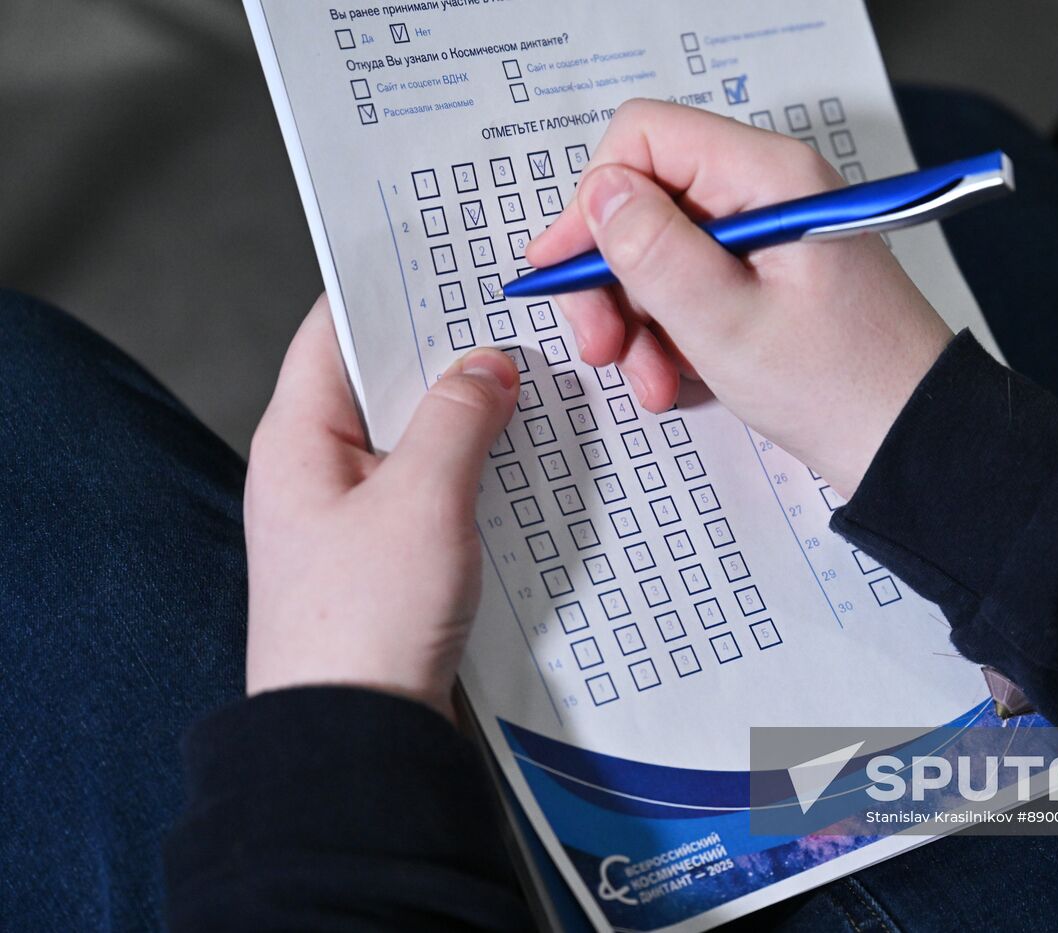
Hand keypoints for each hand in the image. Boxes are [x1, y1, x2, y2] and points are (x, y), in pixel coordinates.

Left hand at [243, 297, 519, 719]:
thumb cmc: (367, 621)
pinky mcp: (386, 556)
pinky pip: (430, 487)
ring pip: (412, 436)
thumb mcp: (422, 499)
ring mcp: (351, 514)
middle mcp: (316, 468)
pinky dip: (471, 467)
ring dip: (466, 413)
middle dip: (445, 352)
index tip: (449, 259)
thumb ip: (457, 418)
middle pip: (380, 381)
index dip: (389, 288)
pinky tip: (520, 459)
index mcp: (298, 439)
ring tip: (531, 380)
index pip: (335, 329)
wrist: (357, 739)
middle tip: (512, 318)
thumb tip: (487, 365)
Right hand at [528, 99, 953, 496]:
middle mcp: (767, 195)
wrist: (910, 446)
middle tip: (601, 347)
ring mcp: (766, 239)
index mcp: (769, 178)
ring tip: (654, 381)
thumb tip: (599, 194)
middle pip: (646, 202)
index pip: (646, 139)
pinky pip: (692, 289)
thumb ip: (653, 252)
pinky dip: (674, 336)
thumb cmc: (842, 388)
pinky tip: (681, 379)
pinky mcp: (765, 281)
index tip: (567, 269)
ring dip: (640, 322)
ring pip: (662, 254)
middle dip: (613, 278)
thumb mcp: (726, 324)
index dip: (594, 201)